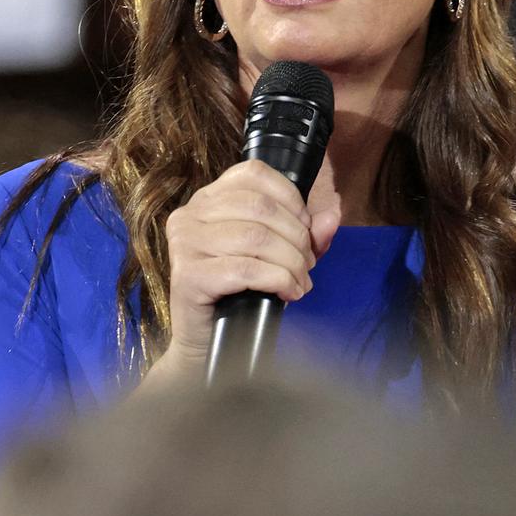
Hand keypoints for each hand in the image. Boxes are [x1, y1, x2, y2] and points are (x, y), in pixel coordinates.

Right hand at [147, 160, 341, 379]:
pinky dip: (277, 280)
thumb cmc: (240, 294)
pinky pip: (245, 269)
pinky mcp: (187, 275)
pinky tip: (288, 294)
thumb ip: (307, 234)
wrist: (208, 342)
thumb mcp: (279, 256)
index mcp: (208, 199)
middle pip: (259, 207)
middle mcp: (190, 214)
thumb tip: (330, 218)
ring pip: (255, 237)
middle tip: (306, 266)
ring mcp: (184, 244)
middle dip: (296, 238)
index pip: (254, 173)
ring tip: (299, 282)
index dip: (291, 198)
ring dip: (290, 262)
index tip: (305, 229)